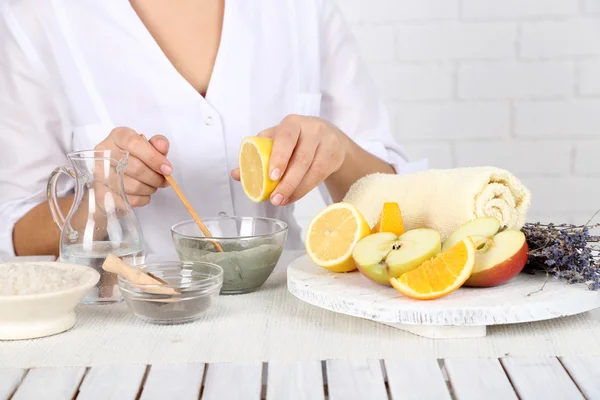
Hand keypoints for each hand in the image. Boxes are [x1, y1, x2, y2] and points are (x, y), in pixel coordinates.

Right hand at [94, 127, 171, 206]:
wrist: (113, 176)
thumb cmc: (133, 158)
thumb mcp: (147, 146)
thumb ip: (157, 144)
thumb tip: (162, 146)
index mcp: (117, 137)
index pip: (134, 144)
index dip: (154, 158)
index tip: (167, 169)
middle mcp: (104, 154)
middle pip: (136, 168)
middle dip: (156, 177)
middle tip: (164, 180)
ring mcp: (100, 175)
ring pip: (134, 186)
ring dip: (151, 188)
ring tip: (153, 185)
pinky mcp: (102, 194)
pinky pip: (130, 200)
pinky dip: (143, 199)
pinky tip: (143, 193)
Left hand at [232, 115, 346, 205]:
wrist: (330, 138)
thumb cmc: (297, 140)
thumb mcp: (277, 141)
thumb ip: (257, 155)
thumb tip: (236, 174)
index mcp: (292, 123)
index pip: (286, 137)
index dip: (279, 156)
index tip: (272, 176)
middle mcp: (312, 129)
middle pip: (302, 158)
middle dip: (287, 181)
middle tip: (274, 198)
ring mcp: (327, 143)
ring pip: (313, 170)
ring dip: (295, 189)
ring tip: (281, 201)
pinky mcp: (335, 156)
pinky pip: (320, 177)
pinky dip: (304, 190)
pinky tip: (292, 197)